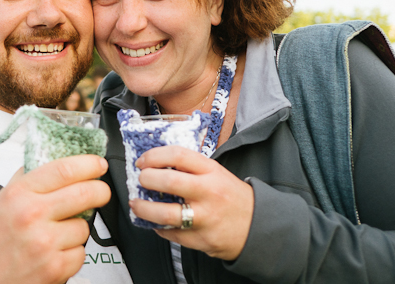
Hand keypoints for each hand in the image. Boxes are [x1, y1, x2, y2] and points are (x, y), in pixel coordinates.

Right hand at [0, 154, 109, 283]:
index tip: (98, 164)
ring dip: (77, 230)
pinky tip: (53, 253)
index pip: (64, 169)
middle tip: (100, 192)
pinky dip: (72, 254)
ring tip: (56, 235)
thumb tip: (62, 161)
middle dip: (100, 191)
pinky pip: (81, 253)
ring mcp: (45, 242)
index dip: (89, 163)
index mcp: (19, 193)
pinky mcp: (55, 268)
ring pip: (85, 226)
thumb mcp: (4, 200)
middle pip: (85, 193)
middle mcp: (32, 215)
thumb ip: (30, 179)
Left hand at [129, 146, 253, 260]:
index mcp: (211, 171)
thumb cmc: (232, 196)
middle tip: (140, 180)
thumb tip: (156, 164)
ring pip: (165, 213)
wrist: (258, 226)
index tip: (143, 161)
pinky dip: (158, 227)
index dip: (154, 156)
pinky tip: (155, 222)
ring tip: (136, 204)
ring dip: (143, 208)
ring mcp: (204, 217)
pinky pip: (171, 233)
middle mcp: (208, 192)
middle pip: (169, 181)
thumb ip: (190, 168)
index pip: (178, 155)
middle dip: (146, 179)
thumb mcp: (216, 173)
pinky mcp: (201, 239)